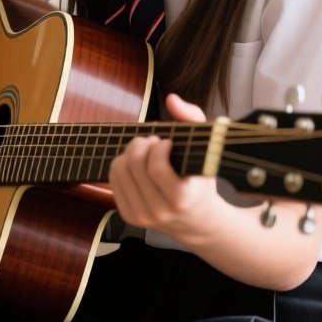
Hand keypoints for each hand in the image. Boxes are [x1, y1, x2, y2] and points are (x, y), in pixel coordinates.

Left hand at [109, 93, 220, 239]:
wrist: (199, 221)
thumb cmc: (201, 181)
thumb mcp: (207, 152)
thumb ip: (193, 120)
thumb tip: (172, 99)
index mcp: (182, 199)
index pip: (156, 167)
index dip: (158, 146)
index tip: (167, 142)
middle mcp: (160, 212)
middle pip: (134, 165)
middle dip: (142, 143)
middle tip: (153, 141)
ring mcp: (142, 217)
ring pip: (120, 170)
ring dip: (130, 151)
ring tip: (146, 149)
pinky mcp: (129, 217)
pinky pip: (113, 180)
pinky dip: (121, 164)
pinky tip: (137, 163)